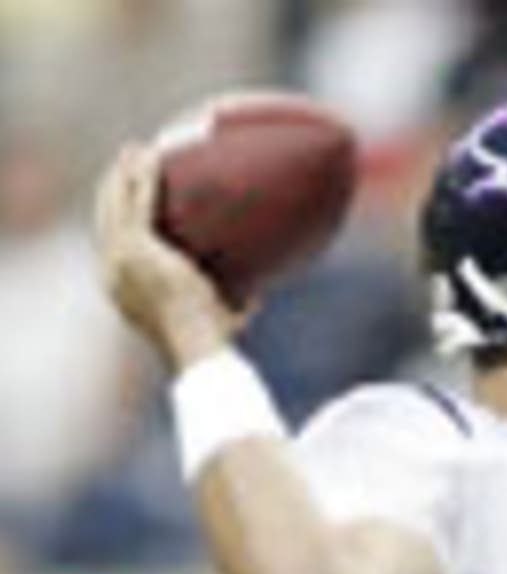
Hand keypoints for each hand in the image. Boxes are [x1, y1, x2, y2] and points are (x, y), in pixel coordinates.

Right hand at [96, 144, 246, 369]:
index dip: (117, 222)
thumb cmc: (211, 339)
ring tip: (134, 151)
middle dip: (112, 190)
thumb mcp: (216, 319)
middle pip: (105, 219)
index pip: (113, 247)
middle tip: (124, 167)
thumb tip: (255, 296)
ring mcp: (120, 257)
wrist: (195, 343)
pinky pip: (137, 201)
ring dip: (122, 174)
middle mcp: (113, 271)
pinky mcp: (135, 246)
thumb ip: (231, 304)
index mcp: (123, 288)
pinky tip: (151, 155)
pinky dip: (142, 176)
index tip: (128, 203)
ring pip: (114, 203)